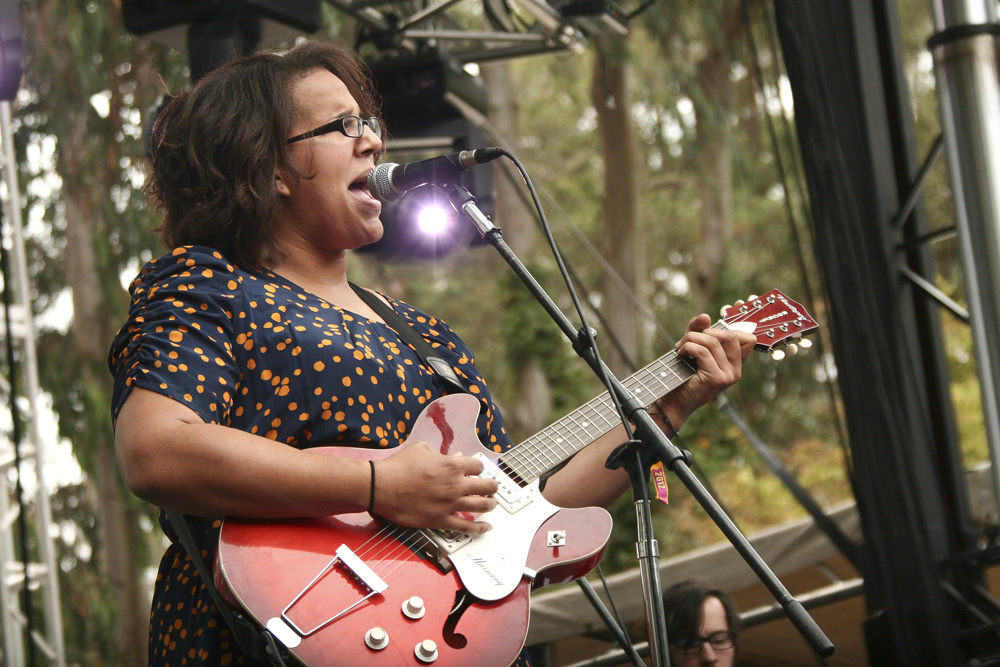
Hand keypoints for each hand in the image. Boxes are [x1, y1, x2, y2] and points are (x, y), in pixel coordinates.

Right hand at [372, 442, 498, 534]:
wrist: (381, 487)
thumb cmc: (398, 466)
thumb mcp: (421, 450)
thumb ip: (441, 454)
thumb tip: (455, 457)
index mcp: (452, 465)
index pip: (478, 465)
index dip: (479, 468)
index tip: (476, 471)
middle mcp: (455, 485)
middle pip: (487, 486)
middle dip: (492, 487)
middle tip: (492, 488)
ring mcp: (449, 504)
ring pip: (482, 506)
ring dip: (490, 505)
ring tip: (492, 504)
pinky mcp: (440, 520)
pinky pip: (466, 527)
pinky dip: (479, 528)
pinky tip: (486, 528)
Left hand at [657, 314, 755, 427]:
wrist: (672, 402)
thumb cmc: (682, 375)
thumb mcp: (692, 348)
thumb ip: (699, 331)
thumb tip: (705, 316)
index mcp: (735, 363)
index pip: (748, 338)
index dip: (731, 327)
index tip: (710, 326)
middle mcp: (736, 370)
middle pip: (730, 335)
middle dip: (706, 332)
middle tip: (688, 340)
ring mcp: (728, 375)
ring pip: (713, 342)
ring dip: (692, 339)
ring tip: (681, 347)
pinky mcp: (716, 378)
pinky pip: (703, 351)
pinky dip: (688, 347)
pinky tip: (681, 353)